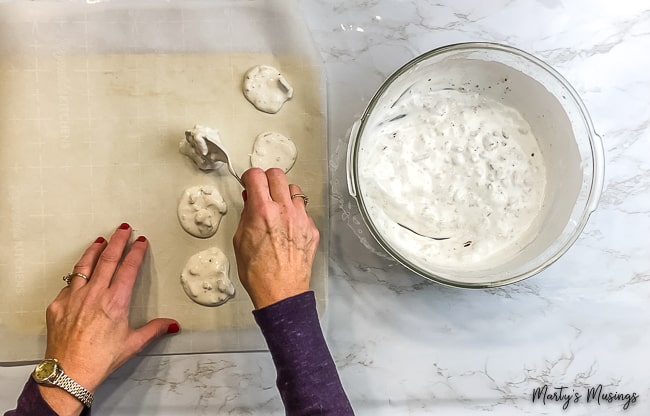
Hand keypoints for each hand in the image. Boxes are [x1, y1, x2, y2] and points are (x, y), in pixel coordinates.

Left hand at [39, 224, 178, 415]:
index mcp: (116, 301)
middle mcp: (95, 294)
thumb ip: (154, 329)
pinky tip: (80, 274)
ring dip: (94, 250)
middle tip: (123, 229)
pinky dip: (77, 275)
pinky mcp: (58, 304)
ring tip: (100, 240)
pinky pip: (68, 284)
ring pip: (85, 265)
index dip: (136, 252)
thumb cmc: (100, 359)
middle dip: (117, 241)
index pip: (128, 268)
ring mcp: (74, 297)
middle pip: (108, 258)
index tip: (140, 242)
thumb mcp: (132, 344)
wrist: (69, 372)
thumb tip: (172, 324)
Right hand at [233, 168, 319, 308]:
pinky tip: (287, 226)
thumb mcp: (240, 240)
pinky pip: (303, 210)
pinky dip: (295, 212)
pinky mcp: (312, 229)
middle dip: (267, 179)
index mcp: (262, 211)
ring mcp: (301, 219)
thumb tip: (250, 201)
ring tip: (276, 208)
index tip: (249, 182)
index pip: (257, 175)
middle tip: (262, 190)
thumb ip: (246, 215)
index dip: (250, 177)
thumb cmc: (258, 272)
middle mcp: (284, 210)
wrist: (281, 291)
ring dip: (283, 194)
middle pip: (278, 175)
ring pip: (294, 190)